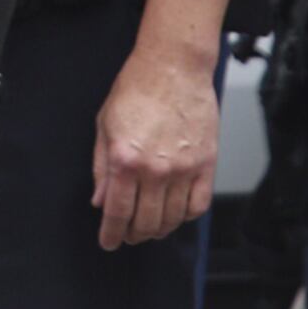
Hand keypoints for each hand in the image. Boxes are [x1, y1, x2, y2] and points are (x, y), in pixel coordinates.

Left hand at [93, 37, 219, 248]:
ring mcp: (184, 168)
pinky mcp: (207, 164)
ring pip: (173, 219)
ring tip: (151, 226)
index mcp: (125, 159)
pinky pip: (199, 205)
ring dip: (159, 229)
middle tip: (128, 234)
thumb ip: (101, 168)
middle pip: (146, 222)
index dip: (111, 234)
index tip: (109, 242)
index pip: (117, 212)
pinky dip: (186, 216)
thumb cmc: (137, 88)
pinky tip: (176, 212)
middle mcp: (156, 169)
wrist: (174, 65)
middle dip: (134, 235)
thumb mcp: (104, 125)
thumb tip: (100, 201)